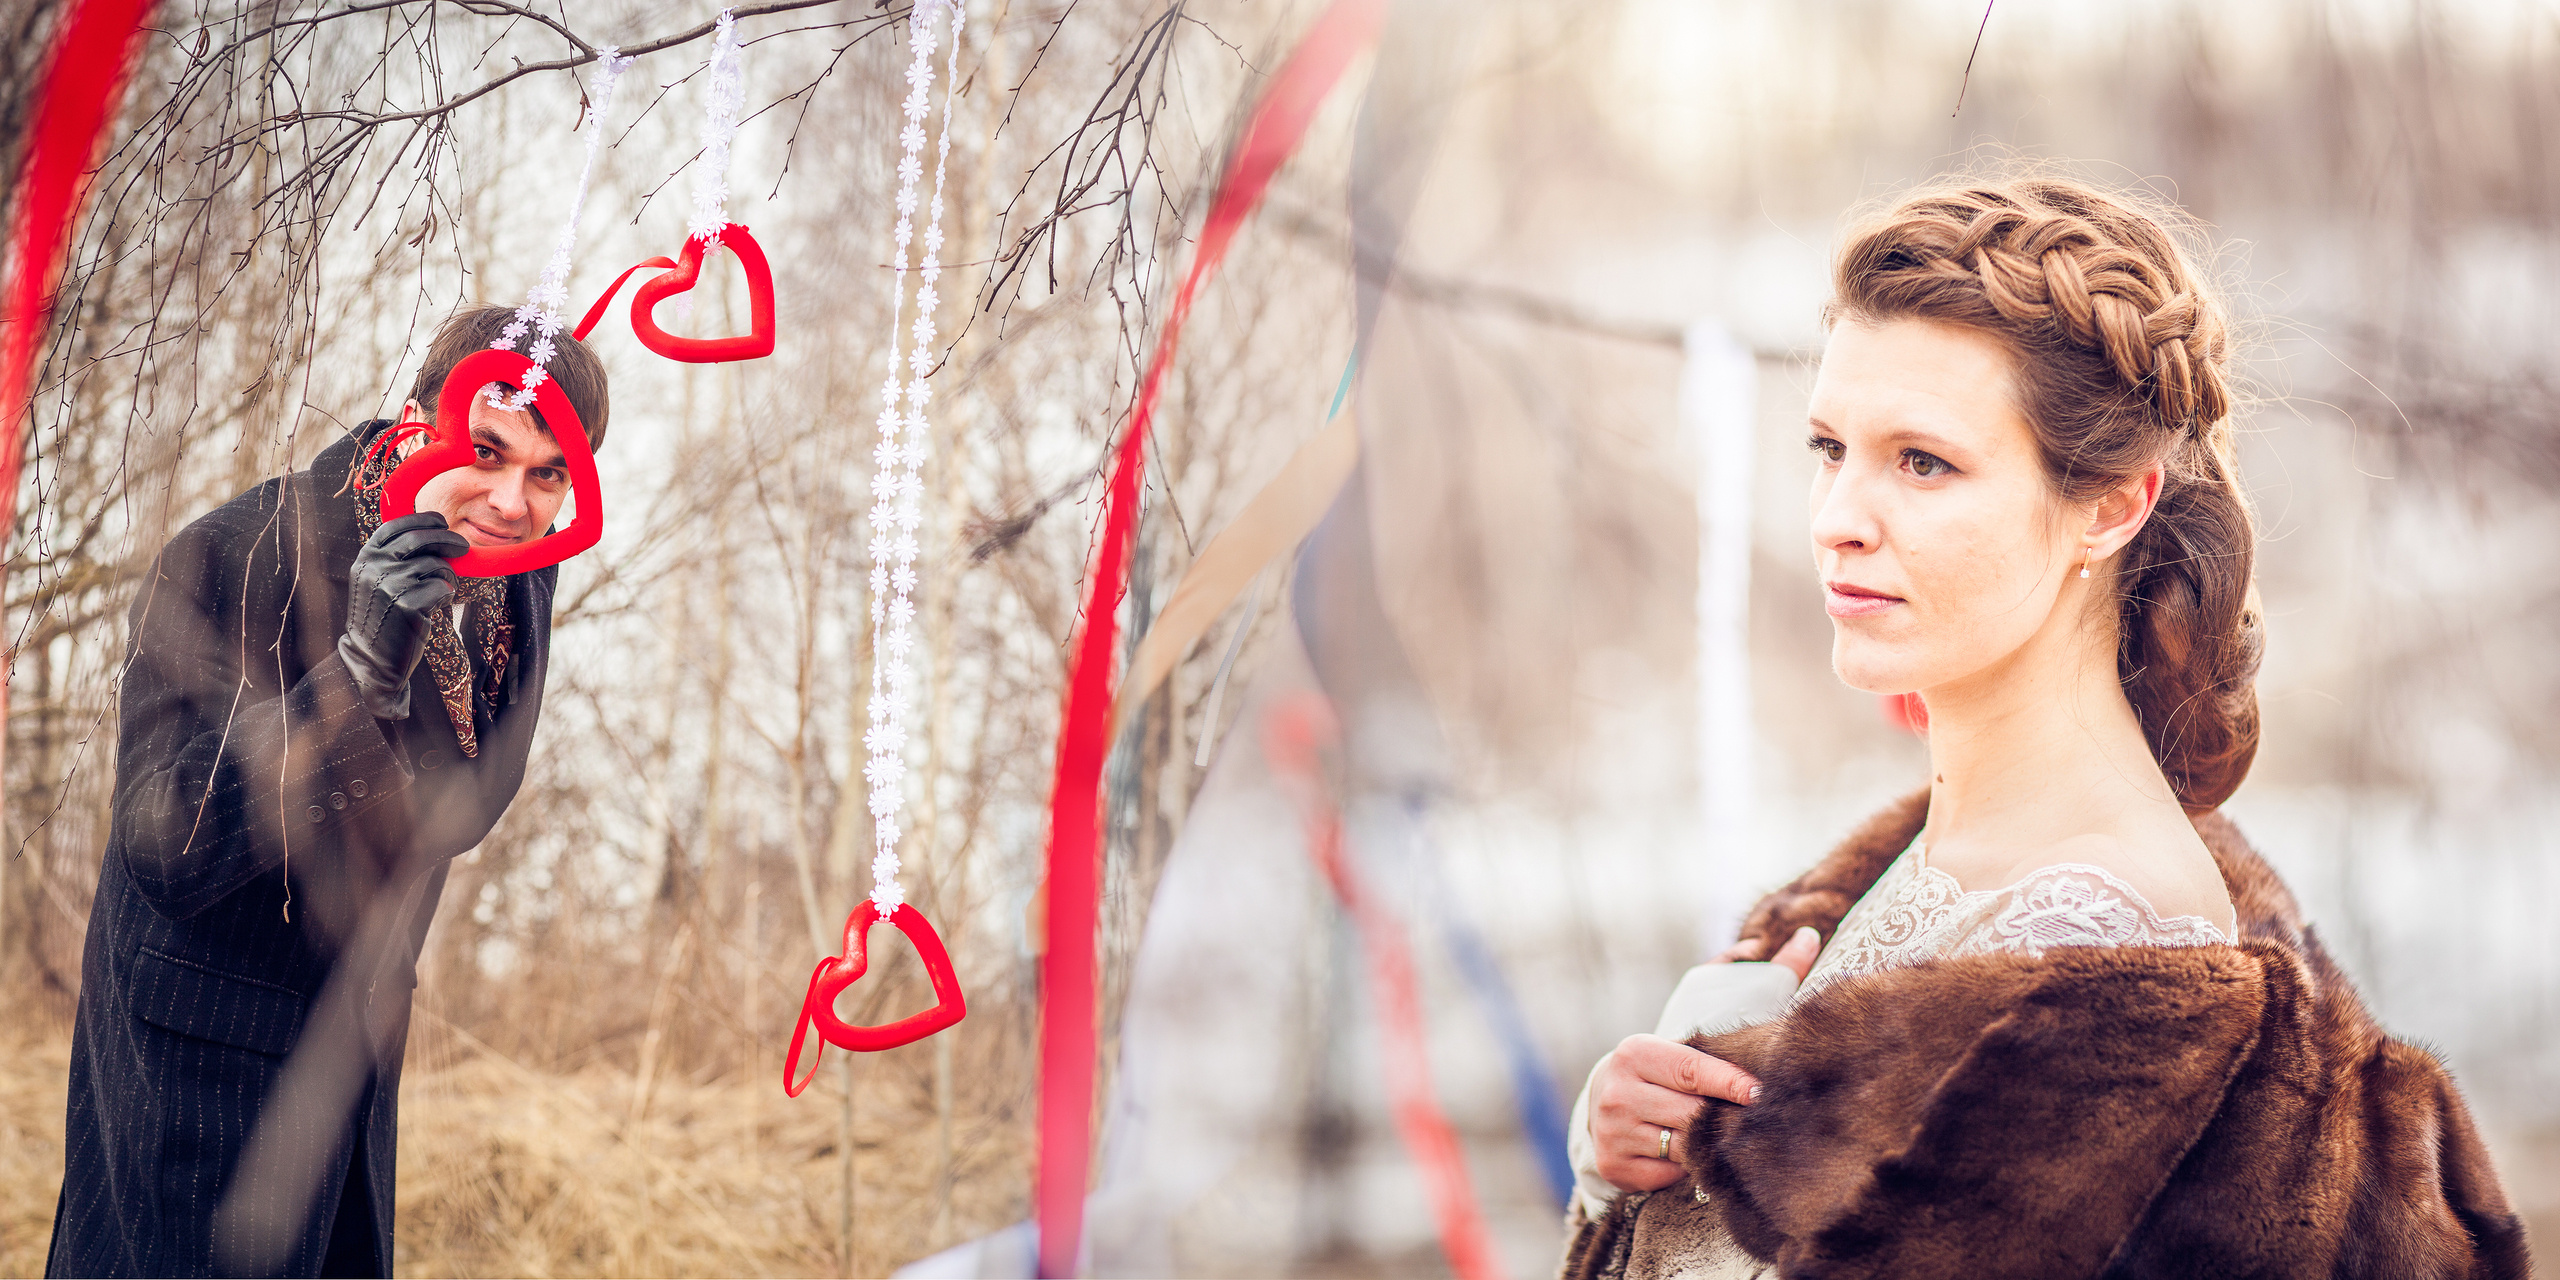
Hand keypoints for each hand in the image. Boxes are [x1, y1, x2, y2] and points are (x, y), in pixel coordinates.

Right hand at [339, 512, 466, 719]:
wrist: (371, 657)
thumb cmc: (383, 616)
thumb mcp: (378, 580)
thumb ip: (396, 557)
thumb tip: (437, 532)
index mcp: (366, 558)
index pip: (396, 526)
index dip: (422, 520)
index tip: (441, 521)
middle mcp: (374, 568)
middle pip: (420, 539)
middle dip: (447, 538)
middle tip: (463, 546)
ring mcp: (389, 586)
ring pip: (435, 565)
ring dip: (448, 574)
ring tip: (442, 588)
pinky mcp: (407, 605)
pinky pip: (442, 587)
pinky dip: (447, 592)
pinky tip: (439, 603)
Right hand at [1588, 926, 1822, 1191]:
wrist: (1606, 1104)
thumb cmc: (1668, 1062)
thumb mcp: (1696, 1021)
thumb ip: (1750, 977)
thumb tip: (1808, 936)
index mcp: (1636, 1052)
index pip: (1692, 1070)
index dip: (1731, 1083)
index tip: (1764, 1093)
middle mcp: (1616, 1089)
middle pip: (1691, 1112)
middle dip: (1723, 1119)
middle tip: (1757, 1123)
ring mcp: (1611, 1130)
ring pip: (1682, 1147)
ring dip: (1707, 1147)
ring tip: (1726, 1139)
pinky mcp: (1615, 1166)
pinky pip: (1669, 1176)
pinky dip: (1685, 1171)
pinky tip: (1692, 1156)